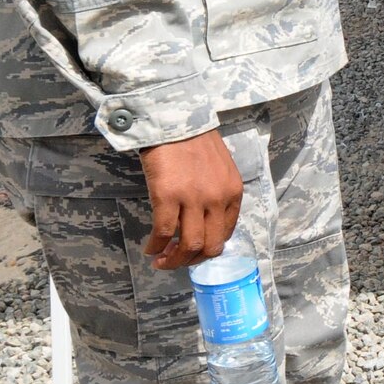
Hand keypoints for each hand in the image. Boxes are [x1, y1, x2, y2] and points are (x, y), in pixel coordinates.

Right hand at [138, 130, 242, 269]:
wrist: (174, 121)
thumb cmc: (195, 143)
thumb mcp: (221, 169)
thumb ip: (218, 194)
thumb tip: (205, 222)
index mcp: (233, 192)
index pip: (226, 233)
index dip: (209, 249)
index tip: (194, 252)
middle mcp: (218, 199)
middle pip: (211, 246)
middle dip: (193, 261)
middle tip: (176, 262)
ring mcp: (194, 199)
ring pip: (189, 244)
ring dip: (174, 260)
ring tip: (161, 260)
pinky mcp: (168, 196)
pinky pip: (164, 232)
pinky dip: (156, 246)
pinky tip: (150, 248)